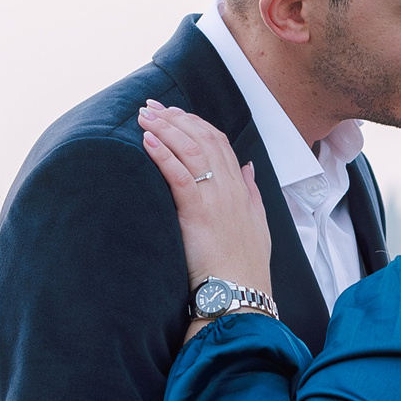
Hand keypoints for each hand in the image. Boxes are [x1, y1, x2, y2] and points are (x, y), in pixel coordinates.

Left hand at [140, 101, 271, 302]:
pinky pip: (179, 175)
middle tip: (151, 107)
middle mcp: (229, 188)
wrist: (240, 293)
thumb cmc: (245, 265)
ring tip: (143, 117)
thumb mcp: (257, 223)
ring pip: (190, 150)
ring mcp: (215, 199)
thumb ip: (252, 193)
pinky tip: (147, 141)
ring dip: (165, 129)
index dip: (195, 123)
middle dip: (175, 118)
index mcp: (240, 189)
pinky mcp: (197, 213)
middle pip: (202, 139)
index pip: (219, 142)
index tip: (174, 113)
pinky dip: (163, 155)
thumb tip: (248, 169)